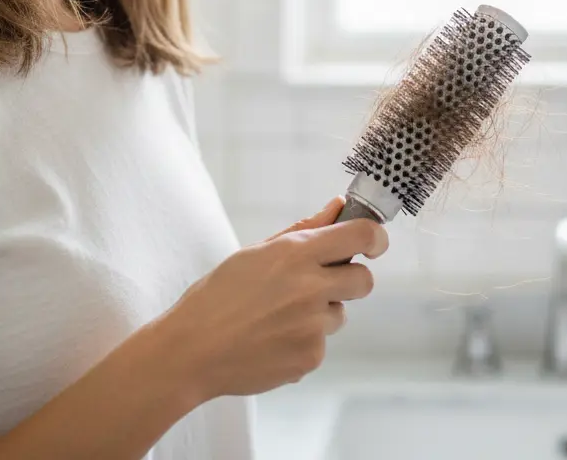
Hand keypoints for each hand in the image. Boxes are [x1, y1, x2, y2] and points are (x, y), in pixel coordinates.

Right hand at [158, 197, 389, 404]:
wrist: (190, 350)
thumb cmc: (219, 295)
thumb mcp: (258, 252)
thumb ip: (305, 229)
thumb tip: (338, 206)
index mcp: (296, 254)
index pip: (361, 236)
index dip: (376, 237)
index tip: (373, 243)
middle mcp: (310, 288)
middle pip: (363, 280)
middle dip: (350, 279)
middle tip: (321, 283)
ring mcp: (312, 327)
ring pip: (339, 314)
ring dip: (320, 313)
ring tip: (278, 316)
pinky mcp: (309, 358)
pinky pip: (321, 343)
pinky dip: (303, 341)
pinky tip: (271, 339)